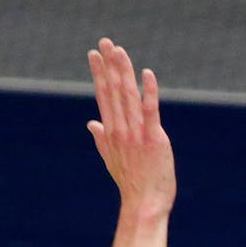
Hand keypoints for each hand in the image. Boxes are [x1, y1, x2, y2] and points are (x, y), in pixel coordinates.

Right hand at [87, 38, 175, 217]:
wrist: (144, 204)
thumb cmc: (131, 183)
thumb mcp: (111, 159)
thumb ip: (101, 139)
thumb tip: (91, 124)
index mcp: (111, 132)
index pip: (103, 96)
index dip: (99, 73)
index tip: (94, 54)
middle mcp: (120, 130)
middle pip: (113, 91)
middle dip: (109, 65)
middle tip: (105, 42)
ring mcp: (136, 134)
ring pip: (128, 97)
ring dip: (124, 72)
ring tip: (119, 51)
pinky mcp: (153, 139)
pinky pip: (151, 111)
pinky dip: (149, 92)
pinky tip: (147, 74)